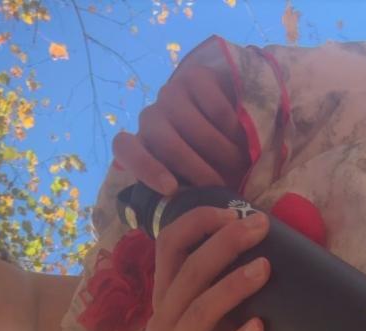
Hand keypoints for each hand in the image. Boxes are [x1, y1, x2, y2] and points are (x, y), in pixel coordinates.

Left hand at [112, 65, 249, 196]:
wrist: (237, 122)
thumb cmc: (214, 164)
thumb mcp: (197, 184)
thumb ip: (186, 194)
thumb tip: (188, 220)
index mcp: (144, 145)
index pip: (125, 148)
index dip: (145, 168)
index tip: (171, 189)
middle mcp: (152, 117)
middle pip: (166, 143)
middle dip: (198, 169)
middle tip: (223, 185)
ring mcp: (172, 94)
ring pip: (193, 126)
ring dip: (220, 151)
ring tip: (240, 164)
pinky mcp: (195, 76)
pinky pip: (213, 105)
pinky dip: (230, 125)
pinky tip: (240, 135)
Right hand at [150, 205, 269, 330]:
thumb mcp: (205, 309)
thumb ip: (216, 278)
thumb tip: (260, 232)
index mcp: (165, 294)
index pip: (169, 243)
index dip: (198, 222)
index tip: (234, 211)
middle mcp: (164, 318)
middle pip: (189, 272)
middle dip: (225, 244)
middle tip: (260, 227)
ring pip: (200, 312)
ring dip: (233, 287)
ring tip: (265, 269)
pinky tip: (259, 329)